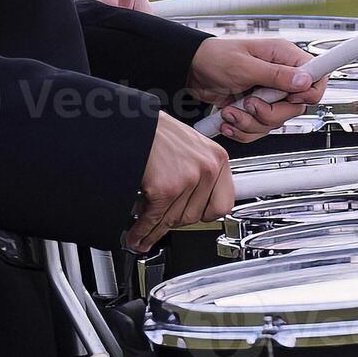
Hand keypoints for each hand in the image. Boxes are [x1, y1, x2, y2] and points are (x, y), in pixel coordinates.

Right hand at [128, 113, 234, 252]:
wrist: (134, 122)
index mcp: (217, 158)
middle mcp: (207, 168)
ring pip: (174, 221)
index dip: (206, 215)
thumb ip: (198, 173)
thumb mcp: (191, 147)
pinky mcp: (166, 188)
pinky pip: (156, 219)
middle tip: (162, 223)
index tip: (196, 220)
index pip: (223, 204)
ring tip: (145, 232)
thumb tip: (194, 202)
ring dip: (156, 231)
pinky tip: (137, 234)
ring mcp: (188, 179)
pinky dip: (143, 231)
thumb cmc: (157, 132)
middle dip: (176, 222)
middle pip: (196, 216)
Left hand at [187, 38, 328, 143]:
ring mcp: (268, 95)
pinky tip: (228, 118)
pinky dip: (242, 129)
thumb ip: (276, 75)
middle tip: (250, 103)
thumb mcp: (244, 65)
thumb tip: (305, 80)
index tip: (292, 98)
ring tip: (231, 111)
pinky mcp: (255, 109)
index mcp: (283, 57)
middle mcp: (280, 77)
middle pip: (296, 107)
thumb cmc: (213, 57)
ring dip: (250, 122)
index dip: (310, 92)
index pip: (317, 76)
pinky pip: (259, 130)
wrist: (189, 71)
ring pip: (276, 122)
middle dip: (270, 113)